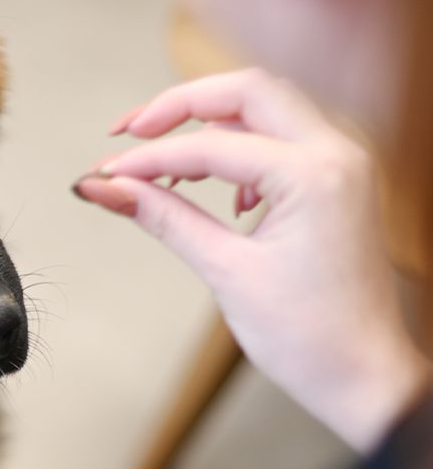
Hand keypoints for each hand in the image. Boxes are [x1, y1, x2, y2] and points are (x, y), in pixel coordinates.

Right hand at [75, 68, 429, 452]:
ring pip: (265, 106)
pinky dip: (240, 144)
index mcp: (315, 176)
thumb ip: (164, 217)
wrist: (364, 377)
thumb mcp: (225, 272)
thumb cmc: (310, 337)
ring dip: (209, 120)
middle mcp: (337, 155)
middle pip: (245, 91)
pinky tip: (219, 188)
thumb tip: (105, 188)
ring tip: (160, 157)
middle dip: (179, 105)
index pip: (212, 146)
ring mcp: (343, 164)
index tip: (106, 174)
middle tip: (127, 131)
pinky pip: (282, 137)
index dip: (148, 158)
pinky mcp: (337, 181)